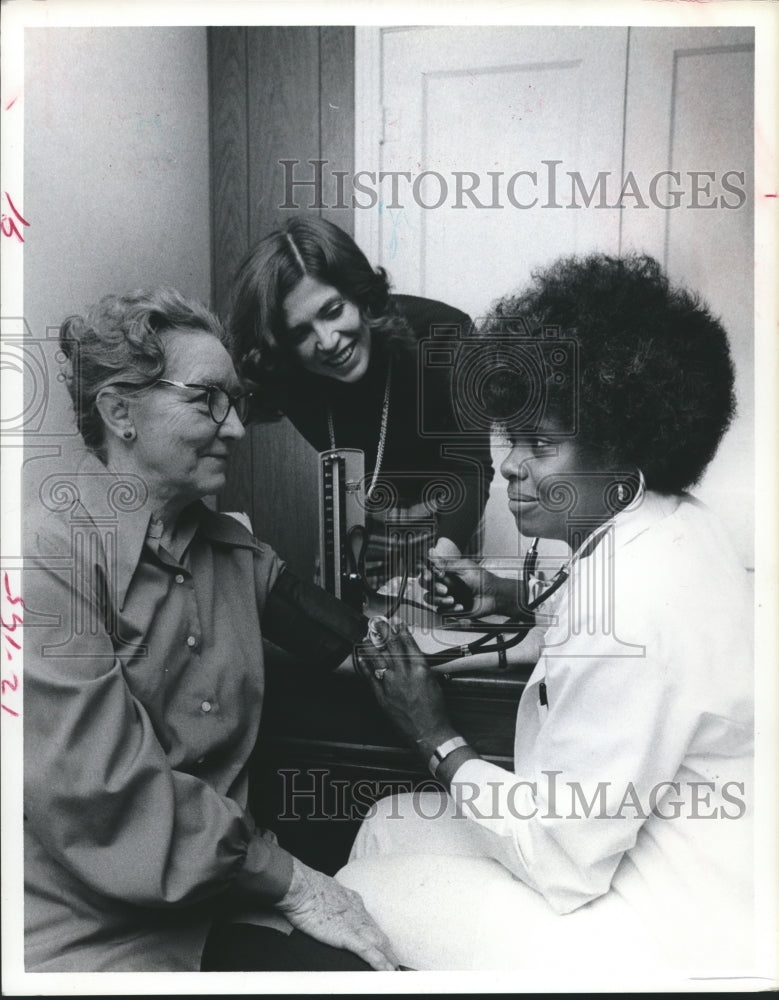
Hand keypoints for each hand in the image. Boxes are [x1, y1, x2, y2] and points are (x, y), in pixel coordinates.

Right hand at [275, 856, 398, 970]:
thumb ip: (330, 900)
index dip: (375, 932)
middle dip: (387, 948)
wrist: (301, 887)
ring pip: (378, 942)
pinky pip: (368, 951)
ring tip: (394, 969)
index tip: (378, 942)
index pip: (368, 920)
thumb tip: (324, 906)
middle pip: (377, 932)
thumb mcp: (324, 890)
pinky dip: (379, 962)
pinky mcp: (347, 935)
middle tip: (393, 960)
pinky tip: (386, 970)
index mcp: (351, 900)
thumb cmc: (306, 887)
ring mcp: (354, 923)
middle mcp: (357, 911)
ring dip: (388, 957)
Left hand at [354, 618, 454, 753]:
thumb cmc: (435, 710)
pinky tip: (360, 657)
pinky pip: (370, 677)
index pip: (408, 644)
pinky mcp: (382, 697)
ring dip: (371, 646)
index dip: (400, 630)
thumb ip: (422, 668)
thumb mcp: (434, 682)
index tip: (396, 622)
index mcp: (419, 669)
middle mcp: (404, 674)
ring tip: (366, 635)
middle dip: (383, 632)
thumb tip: (413, 659)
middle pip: (391, 647)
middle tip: (377, 622)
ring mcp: (391, 685)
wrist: (429, 732)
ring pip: (378, 659)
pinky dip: (364, 665)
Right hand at [421, 538, 501, 615]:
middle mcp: (443, 583)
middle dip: (433, 588)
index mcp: (445, 572)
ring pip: (430, 599)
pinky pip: (441, 611)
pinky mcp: (450, 609)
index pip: (428, 572)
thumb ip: (445, 563)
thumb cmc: (482, 579)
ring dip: (439, 600)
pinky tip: (460, 606)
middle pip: (426, 586)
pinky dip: (449, 609)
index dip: (424, 574)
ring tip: (452, 599)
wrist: (493, 596)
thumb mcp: (464, 568)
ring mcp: (446, 596)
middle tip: (445, 589)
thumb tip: (431, 551)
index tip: (428, 576)